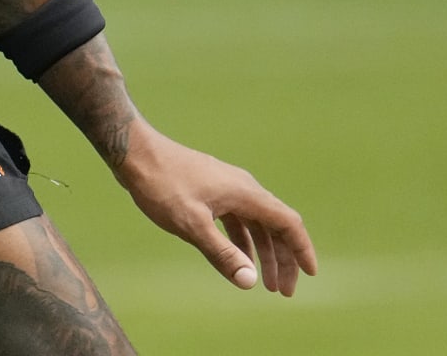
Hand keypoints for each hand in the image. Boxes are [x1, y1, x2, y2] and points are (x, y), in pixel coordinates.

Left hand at [115, 127, 317, 294]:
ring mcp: (228, 187)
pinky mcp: (213, 191)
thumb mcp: (192, 226)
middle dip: (283, 259)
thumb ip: (222, 254)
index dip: (302, 249)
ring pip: (257, 224)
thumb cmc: (162, 186)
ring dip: (263, 253)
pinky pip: (238, 219)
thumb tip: (250, 281)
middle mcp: (243, 188)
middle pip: (275, 226)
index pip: (287, 222)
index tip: (310, 274)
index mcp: (246, 193)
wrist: (137, 154)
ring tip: (264, 284)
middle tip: (283, 292)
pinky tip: (239, 260)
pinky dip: (244, 241)